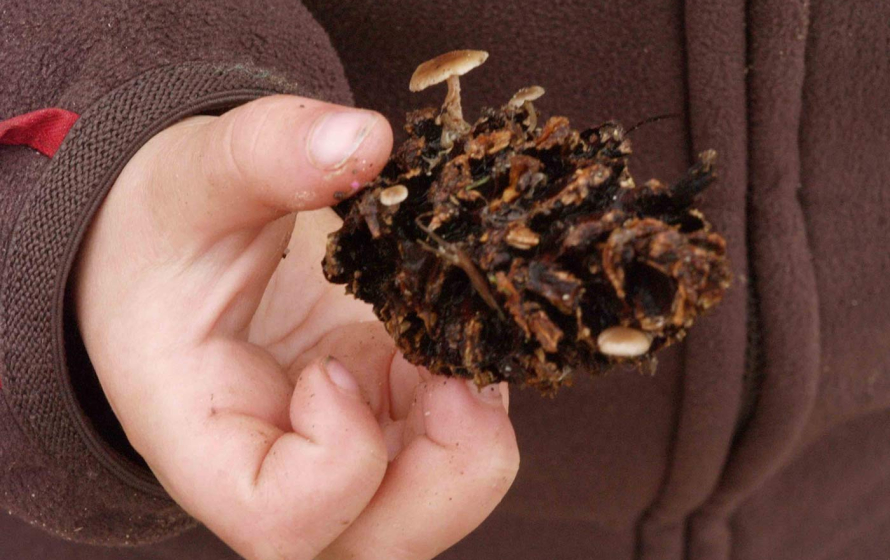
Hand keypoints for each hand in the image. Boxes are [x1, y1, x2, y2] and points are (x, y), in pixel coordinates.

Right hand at [74, 95, 518, 559]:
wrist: (184, 244)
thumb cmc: (165, 230)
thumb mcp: (193, 180)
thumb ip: (265, 153)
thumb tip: (367, 140)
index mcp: (208, 437)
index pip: (280, 520)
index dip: (336, 458)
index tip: (334, 366)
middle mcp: (284, 462)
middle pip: (378, 543)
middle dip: (448, 477)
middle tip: (457, 382)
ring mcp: (345, 442)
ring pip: (433, 503)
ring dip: (474, 437)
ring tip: (461, 345)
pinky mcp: (386, 410)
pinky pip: (453, 440)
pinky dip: (477, 394)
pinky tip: (458, 328)